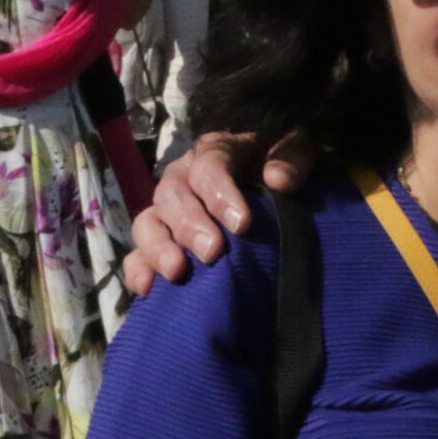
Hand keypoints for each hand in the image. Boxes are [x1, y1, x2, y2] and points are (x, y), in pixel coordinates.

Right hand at [119, 128, 320, 295]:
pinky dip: (138, 270)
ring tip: (177, 271)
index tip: (242, 225)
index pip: (210, 166)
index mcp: (216, 151)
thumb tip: (278, 179)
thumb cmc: (286, 165)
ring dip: (158, 248)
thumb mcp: (300, 149)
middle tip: (212, 251)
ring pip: (148, 222)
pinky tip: (148, 289)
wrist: (280, 187)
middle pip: (173, 196)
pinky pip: (138, 253)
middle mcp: (184, 176)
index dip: (220, 194)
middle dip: (190, 225)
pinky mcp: (162, 240)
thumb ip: (293, 158)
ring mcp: (168, 209)